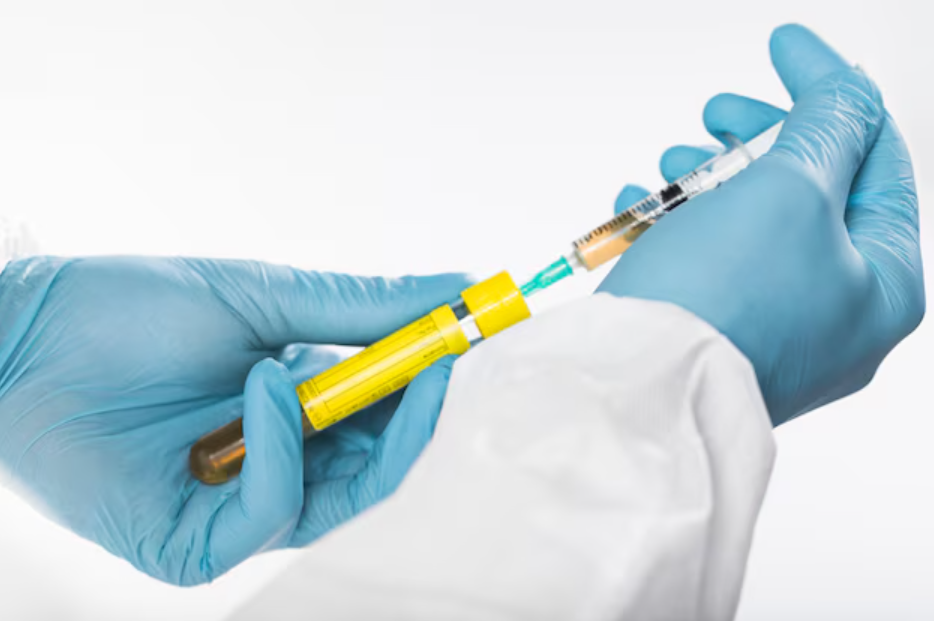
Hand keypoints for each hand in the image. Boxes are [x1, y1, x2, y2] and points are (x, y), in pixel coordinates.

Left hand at [0, 256, 467, 584]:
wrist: (22, 331)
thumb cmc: (134, 309)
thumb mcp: (266, 298)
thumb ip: (362, 308)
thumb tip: (458, 289)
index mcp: (300, 412)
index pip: (390, 417)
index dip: (435, 383)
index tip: (470, 336)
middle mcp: (279, 466)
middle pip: (379, 469)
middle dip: (416, 416)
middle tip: (442, 360)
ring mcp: (239, 509)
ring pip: (340, 502)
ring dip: (356, 428)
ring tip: (336, 363)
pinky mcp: (195, 545)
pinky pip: (269, 515)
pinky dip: (281, 449)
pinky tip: (266, 384)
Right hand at [599, 24, 923, 424]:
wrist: (639, 390)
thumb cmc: (723, 298)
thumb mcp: (791, 190)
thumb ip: (827, 126)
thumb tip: (846, 87)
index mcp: (884, 282)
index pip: (875, 159)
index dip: (829, 91)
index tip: (784, 48)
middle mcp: (838, 314)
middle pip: (810, 194)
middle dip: (756, 142)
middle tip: (716, 113)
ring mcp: (775, 331)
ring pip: (751, 228)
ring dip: (708, 181)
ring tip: (670, 165)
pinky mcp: (717, 337)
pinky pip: (709, 266)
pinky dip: (678, 226)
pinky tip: (642, 207)